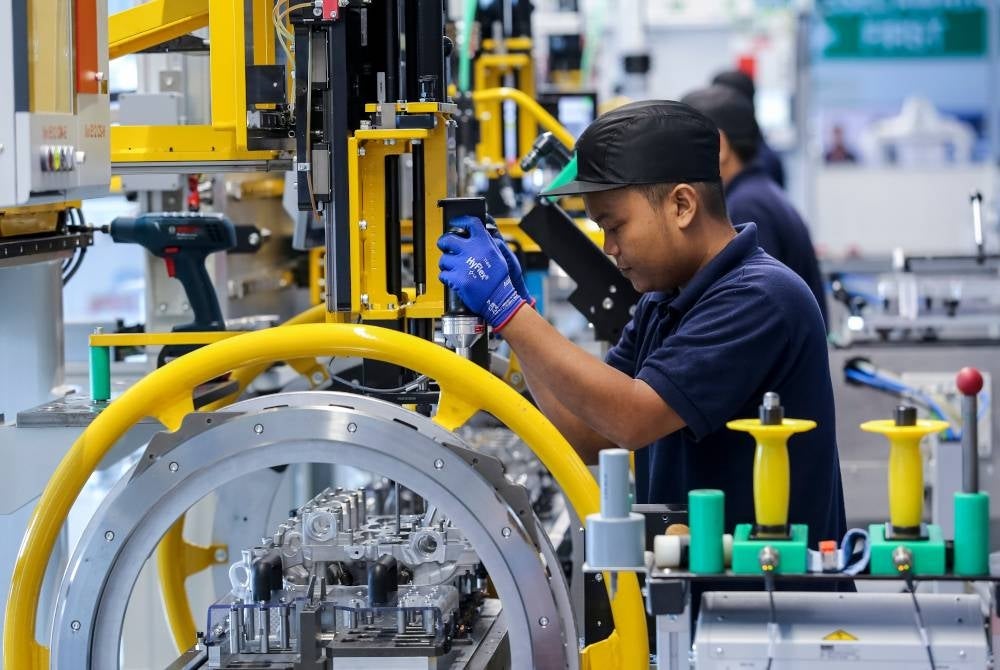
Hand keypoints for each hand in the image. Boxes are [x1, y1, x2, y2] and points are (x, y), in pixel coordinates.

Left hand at [438, 215, 525, 329]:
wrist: (498, 299)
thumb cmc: (499, 279)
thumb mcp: (499, 255)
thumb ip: (486, 242)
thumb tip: (475, 232)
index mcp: (484, 244)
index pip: (470, 223)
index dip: (460, 220)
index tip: (454, 222)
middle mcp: (473, 252)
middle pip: (447, 239)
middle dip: (444, 243)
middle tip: (446, 247)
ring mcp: (463, 266)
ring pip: (443, 259)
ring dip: (446, 265)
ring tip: (455, 270)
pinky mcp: (457, 279)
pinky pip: (443, 275)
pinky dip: (446, 278)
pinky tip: (455, 280)